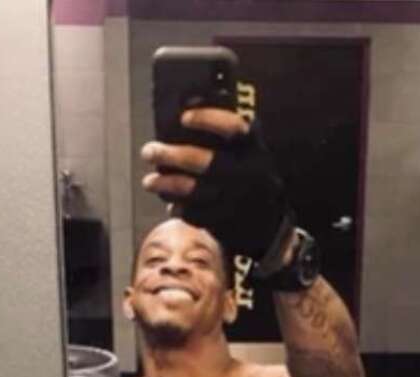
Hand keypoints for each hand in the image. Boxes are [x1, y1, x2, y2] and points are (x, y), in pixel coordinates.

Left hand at [141, 108, 292, 262]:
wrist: (270, 226)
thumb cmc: (250, 181)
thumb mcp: (249, 155)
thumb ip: (226, 138)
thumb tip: (186, 106)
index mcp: (255, 151)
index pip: (234, 129)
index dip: (208, 120)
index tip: (183, 117)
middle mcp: (249, 174)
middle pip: (206, 162)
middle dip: (173, 155)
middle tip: (149, 151)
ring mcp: (238, 201)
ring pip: (196, 191)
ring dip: (167, 184)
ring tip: (149, 181)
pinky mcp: (229, 223)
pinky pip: (197, 215)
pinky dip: (180, 209)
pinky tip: (169, 203)